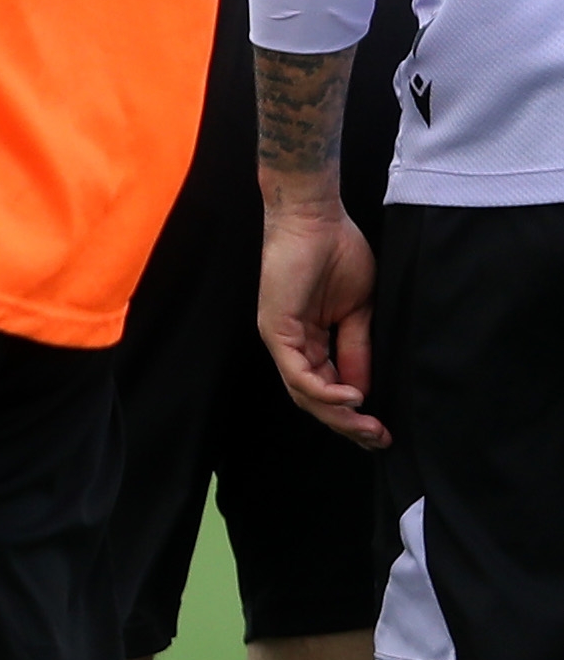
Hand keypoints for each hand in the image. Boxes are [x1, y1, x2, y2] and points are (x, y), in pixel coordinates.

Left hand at [256, 180, 386, 447]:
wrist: (317, 220)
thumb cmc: (339, 255)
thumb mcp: (359, 310)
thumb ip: (359, 348)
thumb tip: (364, 389)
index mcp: (312, 341)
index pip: (328, 388)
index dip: (354, 413)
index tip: (382, 431)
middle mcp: (293, 345)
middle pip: (314, 399)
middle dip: (347, 423)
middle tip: (377, 439)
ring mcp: (282, 339)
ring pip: (304, 392)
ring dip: (337, 414)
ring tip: (367, 425)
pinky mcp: (277, 329)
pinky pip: (298, 371)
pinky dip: (323, 389)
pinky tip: (351, 398)